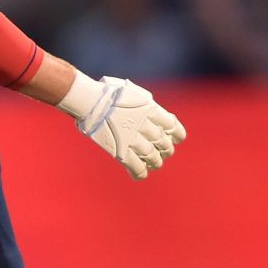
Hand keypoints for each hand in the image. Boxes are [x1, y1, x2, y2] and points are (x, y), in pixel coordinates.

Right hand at [58, 73, 185, 179]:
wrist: (90, 100)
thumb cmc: (108, 92)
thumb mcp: (134, 92)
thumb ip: (145, 103)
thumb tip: (153, 109)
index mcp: (151, 110)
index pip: (173, 126)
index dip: (178, 135)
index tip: (176, 139)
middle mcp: (145, 125)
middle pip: (163, 143)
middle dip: (166, 150)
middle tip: (165, 153)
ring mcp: (133, 139)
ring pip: (152, 157)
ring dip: (156, 162)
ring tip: (156, 164)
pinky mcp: (120, 151)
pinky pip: (135, 166)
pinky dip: (140, 173)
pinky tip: (140, 175)